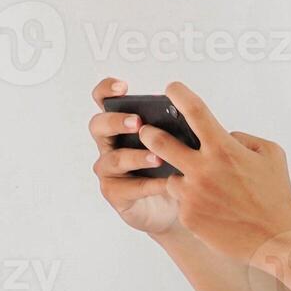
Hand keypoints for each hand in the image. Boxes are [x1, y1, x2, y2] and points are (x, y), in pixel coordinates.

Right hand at [89, 77, 183, 239]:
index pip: (104, 100)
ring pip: (114, 159)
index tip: (123, 87)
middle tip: (138, 122)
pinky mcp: (116, 194)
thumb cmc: (177, 165)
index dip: (107, 90)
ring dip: (137, 156)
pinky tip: (166, 183)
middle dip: (116, 121)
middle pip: (99, 126)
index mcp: (122, 124)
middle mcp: (111, 144)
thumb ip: (179, 126)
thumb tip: (191, 112)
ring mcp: (110, 170)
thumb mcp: (181, 141)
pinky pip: (128, 188)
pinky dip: (148, 184)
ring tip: (158, 157)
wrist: (180, 203)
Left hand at [139, 81, 290, 261]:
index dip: (179, 94)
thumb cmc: (276, 193)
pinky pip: (181, 201)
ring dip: (179, 176)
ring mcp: (192, 194)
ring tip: (199, 184)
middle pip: (159, 141)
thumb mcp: (271, 154)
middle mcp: (202, 168)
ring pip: (170, 176)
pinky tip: (212, 208)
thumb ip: (242, 138)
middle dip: (149, 133)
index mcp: (223, 148)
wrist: (276, 238)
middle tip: (147, 131)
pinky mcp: (188, 216)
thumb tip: (221, 135)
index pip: (194, 110)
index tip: (171, 88)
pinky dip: (192, 201)